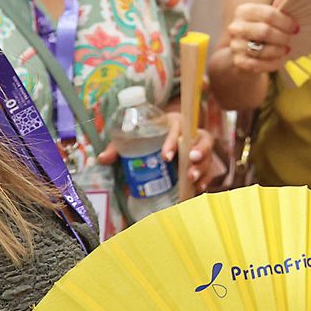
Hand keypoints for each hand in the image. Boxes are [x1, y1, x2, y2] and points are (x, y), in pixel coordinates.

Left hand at [95, 113, 220, 194]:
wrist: (161, 137)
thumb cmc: (146, 136)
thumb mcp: (132, 139)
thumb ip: (118, 147)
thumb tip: (101, 159)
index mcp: (175, 122)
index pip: (178, 128)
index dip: (173, 141)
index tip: (165, 156)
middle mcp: (191, 133)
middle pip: (202, 138)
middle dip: (199, 151)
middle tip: (190, 161)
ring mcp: (199, 148)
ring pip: (209, 155)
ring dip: (203, 167)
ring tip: (192, 178)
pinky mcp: (202, 162)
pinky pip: (210, 170)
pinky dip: (206, 179)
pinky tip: (198, 188)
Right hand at [225, 0, 297, 74]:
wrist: (244, 50)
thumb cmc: (261, 29)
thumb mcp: (270, 15)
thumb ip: (280, 4)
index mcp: (244, 11)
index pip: (268, 14)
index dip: (286, 21)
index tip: (296, 27)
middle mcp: (236, 27)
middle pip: (265, 32)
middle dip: (283, 36)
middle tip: (292, 38)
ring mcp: (235, 45)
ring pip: (262, 50)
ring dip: (279, 50)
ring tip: (286, 49)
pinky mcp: (238, 61)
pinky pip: (258, 65)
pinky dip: (272, 63)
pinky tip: (280, 59)